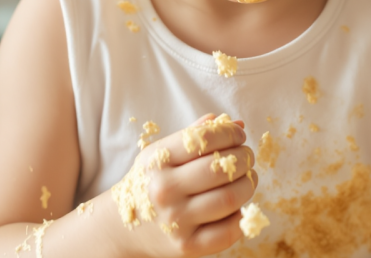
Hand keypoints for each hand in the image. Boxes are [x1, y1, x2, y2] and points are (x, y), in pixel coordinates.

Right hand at [106, 114, 256, 256]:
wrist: (121, 227)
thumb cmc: (151, 181)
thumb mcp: (163, 152)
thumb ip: (196, 134)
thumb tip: (236, 124)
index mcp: (158, 160)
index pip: (204, 139)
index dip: (229, 134)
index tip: (239, 136)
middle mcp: (165, 190)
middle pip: (221, 170)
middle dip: (244, 159)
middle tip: (247, 157)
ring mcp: (176, 221)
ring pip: (229, 199)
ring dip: (248, 185)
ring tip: (248, 178)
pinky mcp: (186, 247)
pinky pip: (227, 232)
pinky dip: (241, 217)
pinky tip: (238, 206)